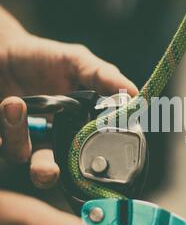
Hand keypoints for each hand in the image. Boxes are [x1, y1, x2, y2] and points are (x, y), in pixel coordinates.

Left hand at [0, 6, 137, 187]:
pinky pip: (2, 145)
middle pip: (51, 170)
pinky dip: (6, 126)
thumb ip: (102, 76)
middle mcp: (49, 139)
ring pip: (21, 156)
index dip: (89, 161)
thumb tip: (134, 93)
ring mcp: (22, 140)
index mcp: (74, 128)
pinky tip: (9, 103)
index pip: (86, 154)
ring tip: (15, 103)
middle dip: (48, 173)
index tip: (91, 156)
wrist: (3, 50)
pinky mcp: (1, 137)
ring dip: (17, 135)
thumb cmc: (42, 57)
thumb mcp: (76, 61)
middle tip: (49, 171)